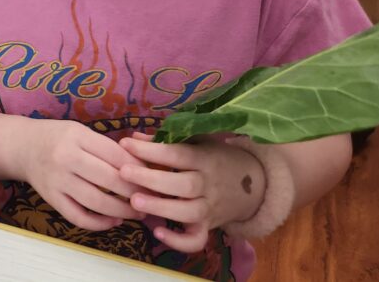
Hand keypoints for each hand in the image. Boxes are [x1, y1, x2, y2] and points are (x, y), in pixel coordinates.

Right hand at [19, 120, 147, 230]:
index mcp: (77, 136)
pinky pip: (77, 216)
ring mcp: (57, 180)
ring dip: (121, 210)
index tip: (153, 178)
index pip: (115, 155)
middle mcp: (65, 157)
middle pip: (108, 179)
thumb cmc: (58, 138)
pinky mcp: (51, 198)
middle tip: (152, 198)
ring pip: (95, 201)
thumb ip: (106, 147)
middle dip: (135, 192)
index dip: (138, 169)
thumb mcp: (80, 132)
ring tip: (138, 212)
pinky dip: (98, 223)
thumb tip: (143, 167)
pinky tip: (113, 221)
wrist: (22, 147)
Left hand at [119, 132, 265, 251]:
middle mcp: (209, 185)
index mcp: (205, 159)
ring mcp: (210, 208)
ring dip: (161, 208)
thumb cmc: (217, 159)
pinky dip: (178, 241)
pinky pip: (197, 240)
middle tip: (124, 173)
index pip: (178, 154)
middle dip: (152, 180)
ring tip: (134, 202)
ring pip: (189, 212)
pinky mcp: (209, 227)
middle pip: (183, 184)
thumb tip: (133, 138)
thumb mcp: (198, 143)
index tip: (125, 145)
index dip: (152, 150)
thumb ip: (166, 141)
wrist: (255, 186)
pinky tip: (157, 232)